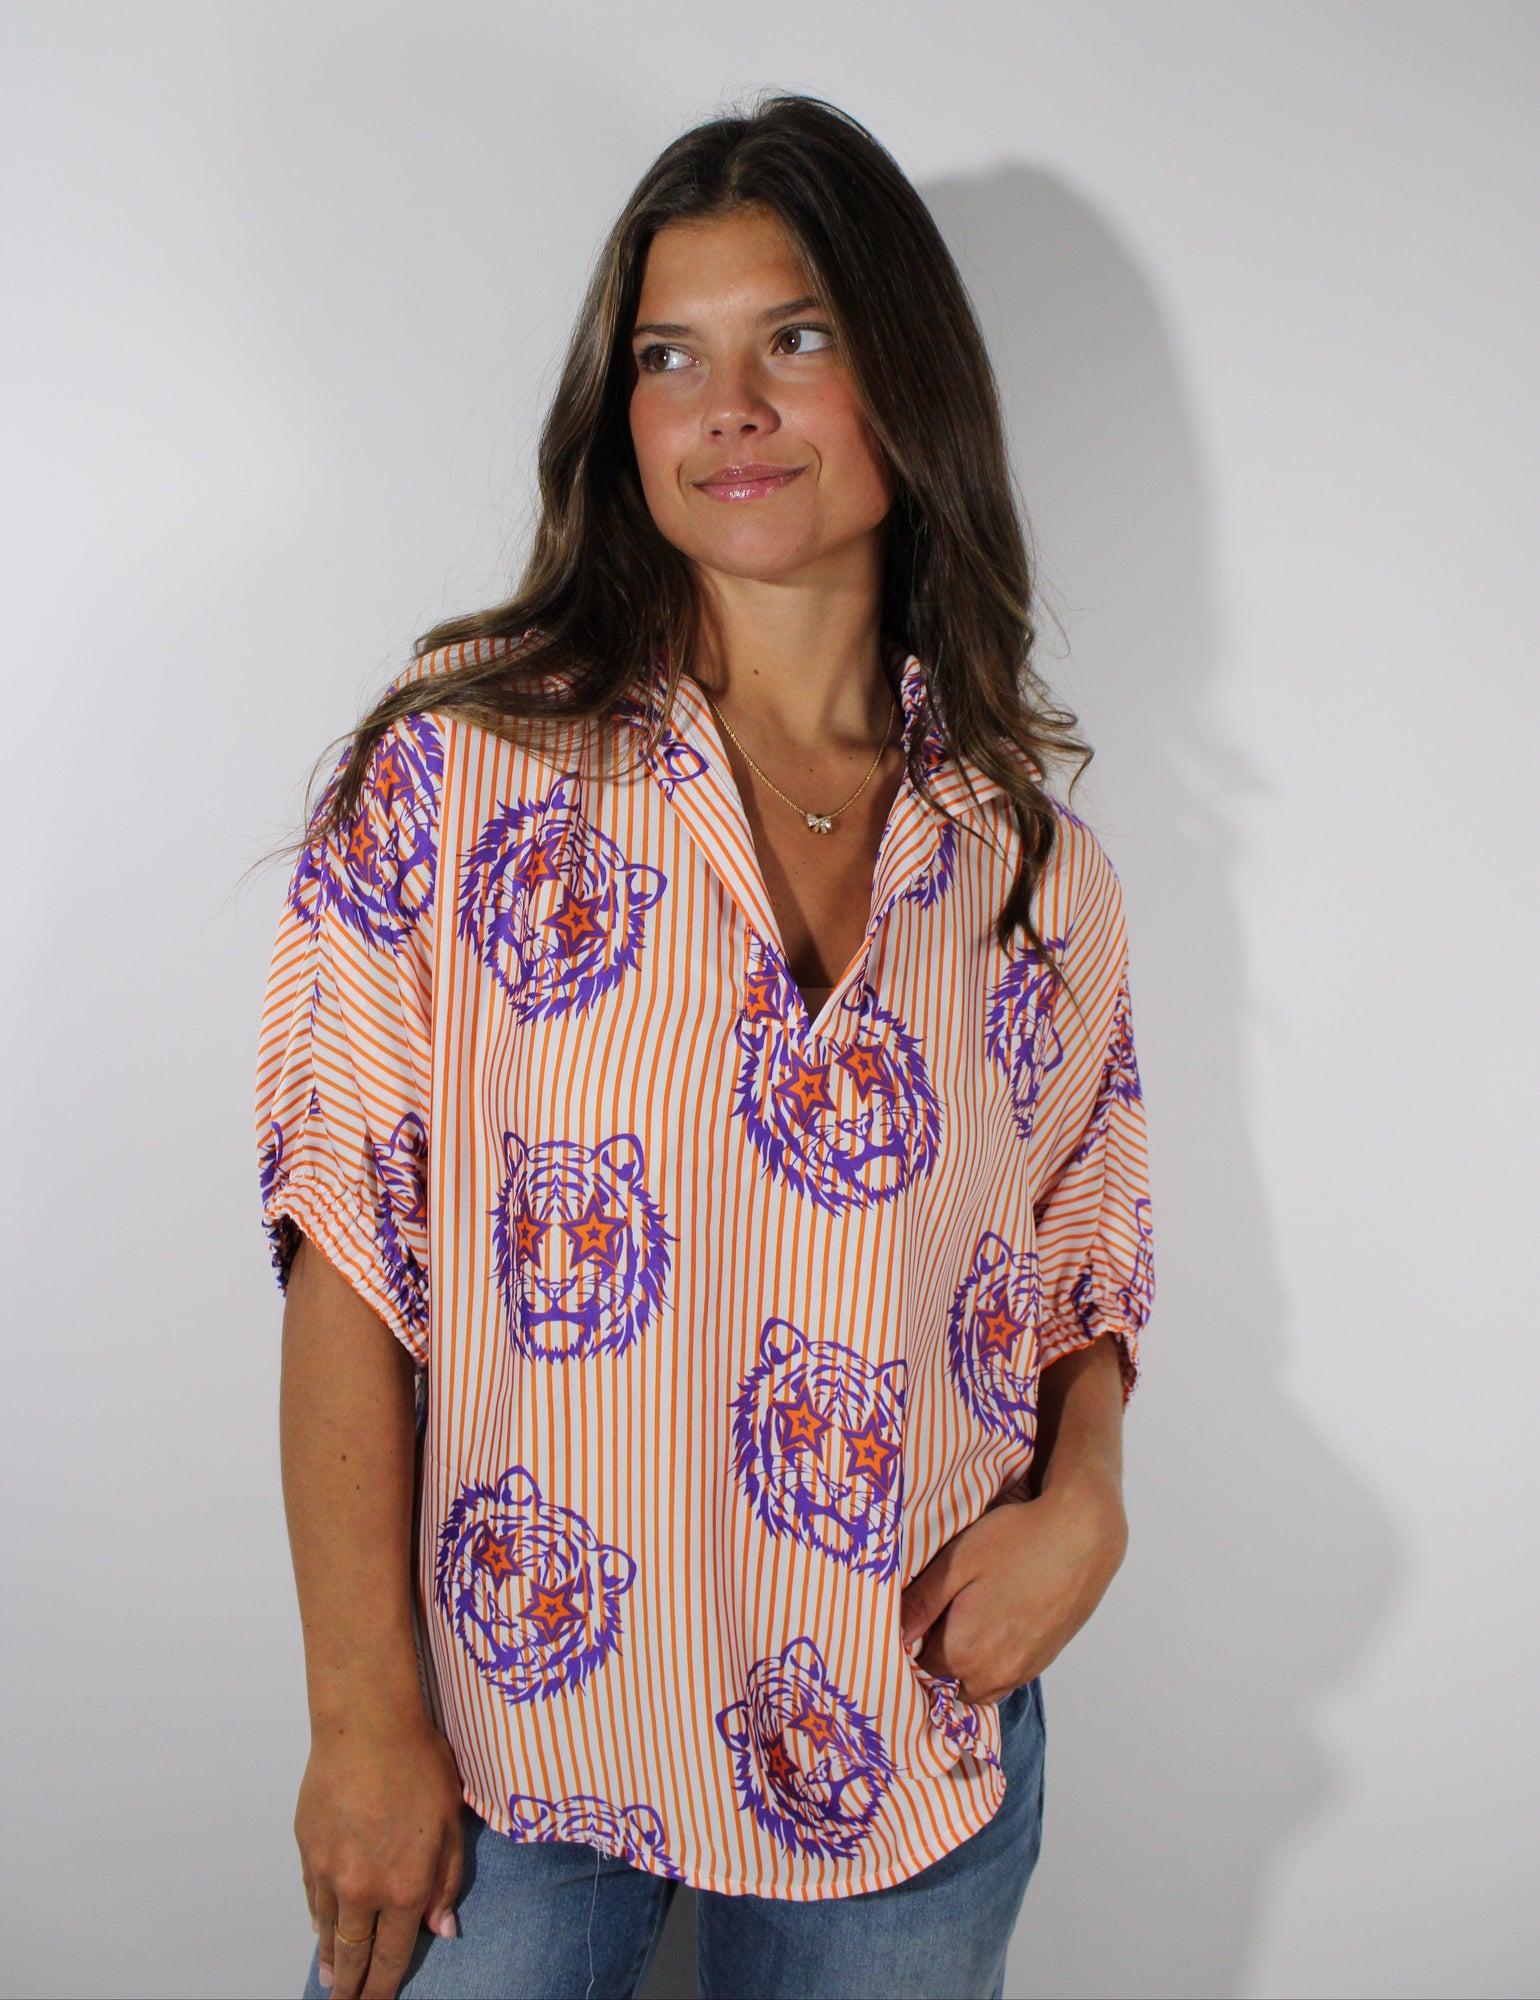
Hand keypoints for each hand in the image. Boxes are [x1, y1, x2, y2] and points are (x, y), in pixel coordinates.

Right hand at [296, 1699, 464, 1998]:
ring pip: (328, 1931)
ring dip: (331, 1959)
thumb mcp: (450, 1824)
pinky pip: (312, 1897)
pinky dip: (317, 1920)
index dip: (383, 1989)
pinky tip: (321, 1929)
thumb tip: (441, 1928)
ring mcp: (329, 1871)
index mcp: (404, 1887)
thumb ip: (446, 1882)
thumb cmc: (417, 1764)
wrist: (367, 1726)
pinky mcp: (307, 1849)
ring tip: (332, 1980)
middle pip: (354, 1955)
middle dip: (350, 1989)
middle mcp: (363, 1889)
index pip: (391, 1956)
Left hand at [899, 1473, 1127, 1703]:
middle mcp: (993, 1675)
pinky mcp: (1042, 1662)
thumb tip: (893, 1637)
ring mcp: (1021, 1672)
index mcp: (963, 1653)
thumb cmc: (1016, 1541)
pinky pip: (1003, 1677)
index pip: (916, 1667)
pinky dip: (990, 1662)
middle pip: (945, 1683)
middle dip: (934, 1658)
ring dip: (963, 1665)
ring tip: (963, 1619)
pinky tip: (993, 1621)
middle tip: (935, 1614)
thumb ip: (921, 1604)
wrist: (1083, 1537)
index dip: (910, 1640)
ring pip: (976, 1686)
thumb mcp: (957, 1562)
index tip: (913, 1613)